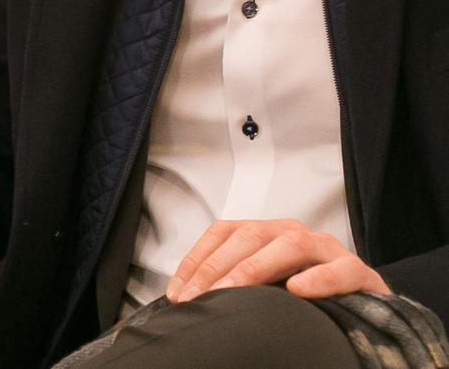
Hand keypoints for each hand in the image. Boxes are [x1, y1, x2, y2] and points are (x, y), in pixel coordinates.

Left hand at [166, 219, 390, 301]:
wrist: (365, 308)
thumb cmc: (303, 298)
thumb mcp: (261, 286)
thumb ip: (231, 284)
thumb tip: (184, 300)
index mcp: (267, 233)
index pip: (224, 234)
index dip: (197, 260)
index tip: (177, 292)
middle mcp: (294, 233)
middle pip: (251, 236)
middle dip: (217, 267)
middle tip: (196, 298)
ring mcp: (327, 249)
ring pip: (291, 244)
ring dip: (255, 268)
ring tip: (230, 292)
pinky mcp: (359, 272)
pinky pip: (341, 269)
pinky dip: (319, 278)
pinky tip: (298, 290)